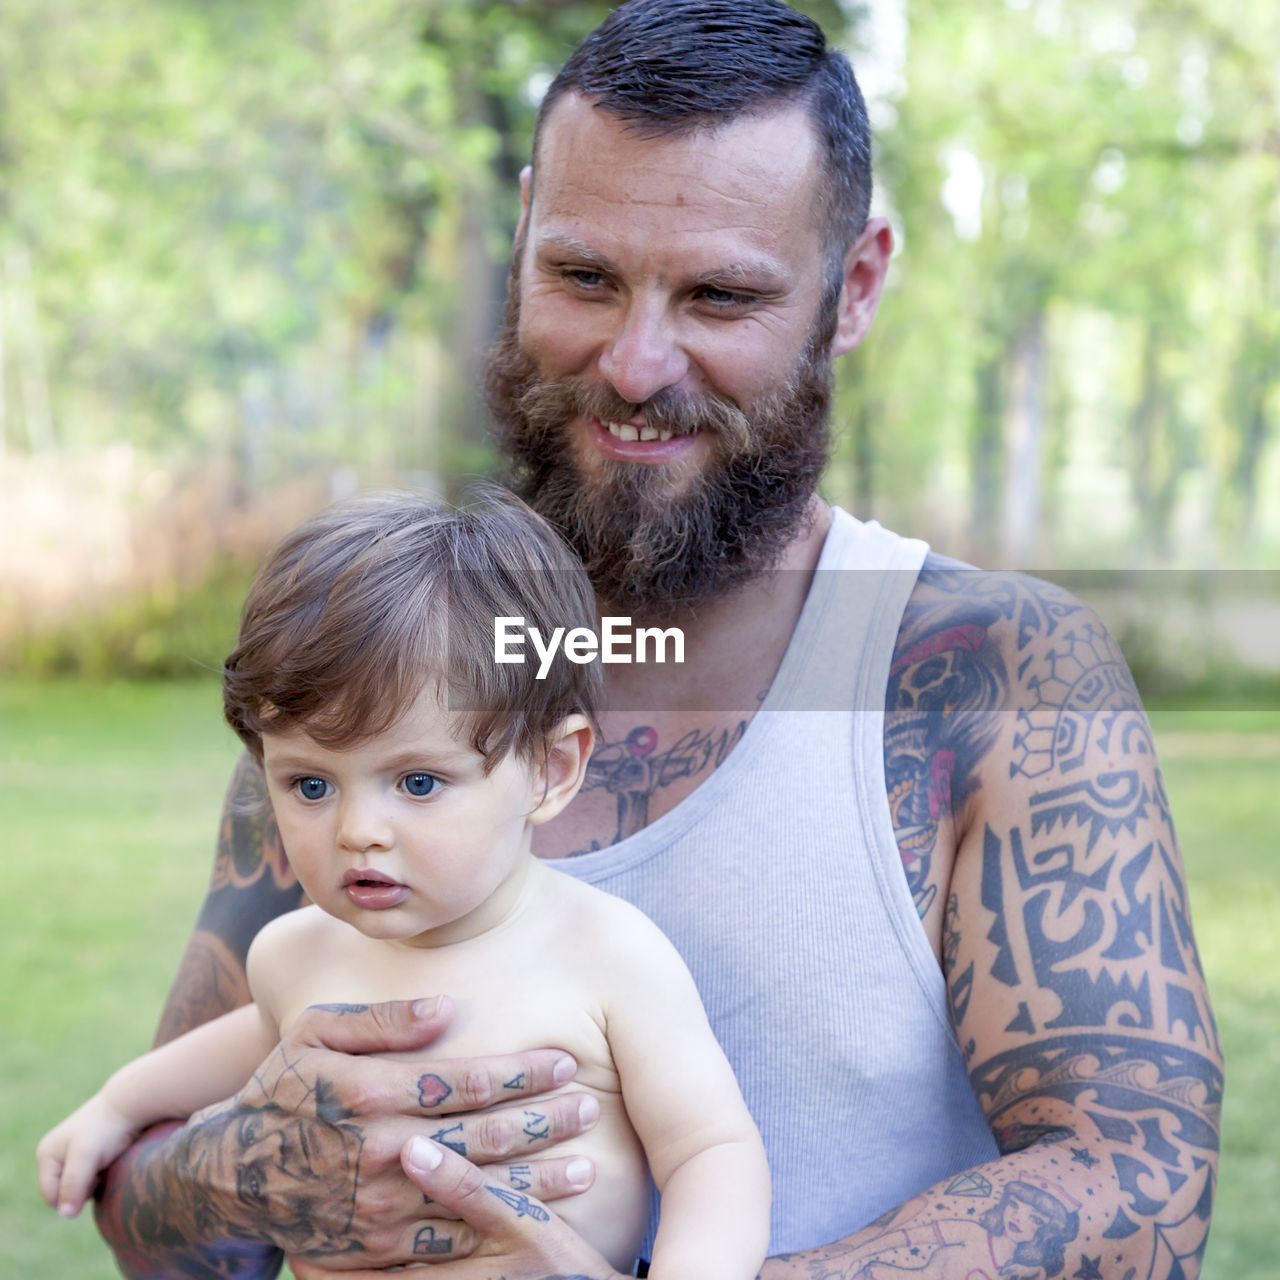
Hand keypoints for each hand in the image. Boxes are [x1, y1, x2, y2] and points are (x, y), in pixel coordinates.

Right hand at [37, 1093, 136, 1217]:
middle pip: (64, 1193)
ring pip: (78, 1186)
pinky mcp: (87, 1153)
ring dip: (93, 1182)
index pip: (52, 1197)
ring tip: (106, 1161)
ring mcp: (70, 1154)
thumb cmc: (107, 1129)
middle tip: (100, 1167)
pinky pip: (90, 1177)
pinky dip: (100, 1174)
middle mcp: (54, 1155)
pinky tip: (110, 1160)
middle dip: (83, 1189)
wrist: (131, 1105)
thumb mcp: (87, 1157)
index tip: (94, 1175)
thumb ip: (73, 1184)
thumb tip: (65, 1214)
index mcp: (46, 1155)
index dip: (74, 1195)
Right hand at [152, 998, 598, 1267]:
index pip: (465, 1080)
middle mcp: (380, 1151)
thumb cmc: (284, 1090)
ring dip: (537, 1183)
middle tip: (590, 1109)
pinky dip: (497, 1232)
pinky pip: (449, 1246)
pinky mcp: (377, 1251)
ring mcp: (379, 1208)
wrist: (232, 1178)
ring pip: (477, 1194)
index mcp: (370, 1091)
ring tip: (586, 1170)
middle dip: (545, 1123)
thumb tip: (447, 1006)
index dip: (522, 1072)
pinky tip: (535, 1221)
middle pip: (483, 1137)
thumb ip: (383, 1018)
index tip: (565, 1062)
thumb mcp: (316, 1033)